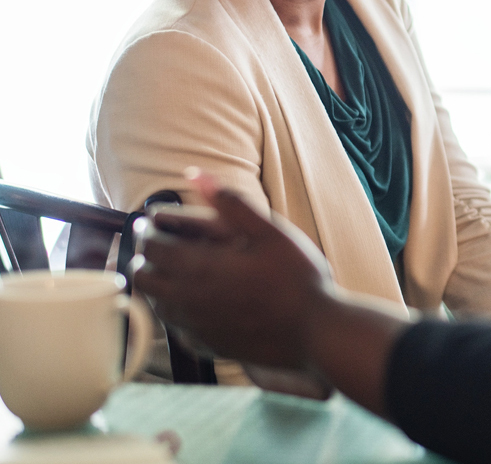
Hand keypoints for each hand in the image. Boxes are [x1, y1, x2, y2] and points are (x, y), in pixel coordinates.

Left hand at [133, 171, 333, 370]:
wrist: (316, 333)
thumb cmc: (297, 279)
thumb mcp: (271, 231)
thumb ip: (231, 202)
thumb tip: (196, 174)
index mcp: (200, 268)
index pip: (151, 247)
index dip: (147, 231)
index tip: (152, 222)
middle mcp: (188, 300)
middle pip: (143, 278)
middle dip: (145, 258)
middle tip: (160, 244)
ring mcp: (195, 327)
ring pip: (156, 304)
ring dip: (158, 285)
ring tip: (176, 270)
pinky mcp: (206, 347)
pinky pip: (175, 328)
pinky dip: (175, 311)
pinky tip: (196, 302)